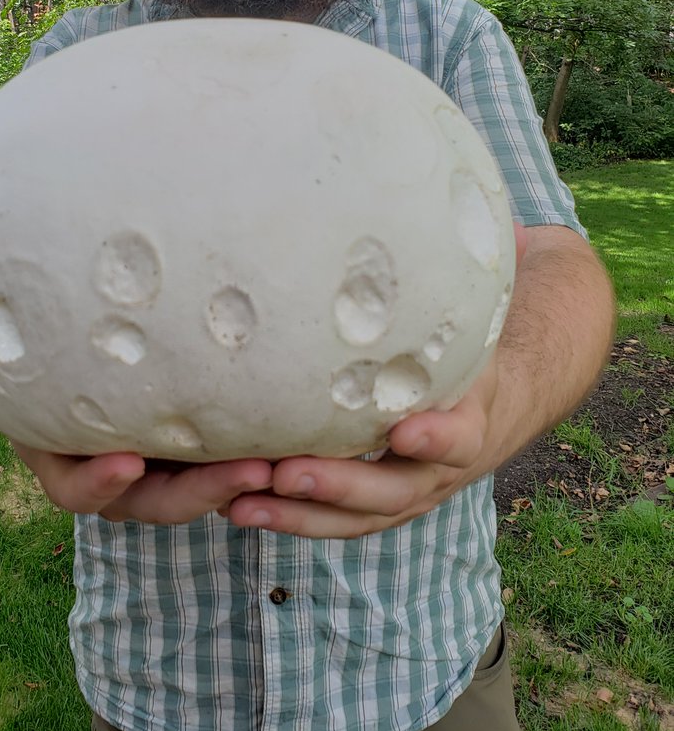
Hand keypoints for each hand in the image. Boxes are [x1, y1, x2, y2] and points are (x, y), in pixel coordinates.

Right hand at [0, 352, 272, 523]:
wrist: (121, 369)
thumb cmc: (65, 372)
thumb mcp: (31, 375)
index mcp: (78, 461)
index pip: (81, 491)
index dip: (99, 481)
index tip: (126, 461)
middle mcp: (127, 474)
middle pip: (160, 501)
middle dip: (201, 490)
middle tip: (246, 470)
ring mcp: (173, 467)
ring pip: (209, 489)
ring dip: (245, 480)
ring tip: (285, 459)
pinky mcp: (213, 450)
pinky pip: (240, 464)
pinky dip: (270, 457)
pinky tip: (304, 439)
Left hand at [223, 224, 529, 538]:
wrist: (492, 401)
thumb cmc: (464, 344)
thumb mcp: (471, 318)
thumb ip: (456, 284)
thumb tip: (470, 213)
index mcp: (470, 419)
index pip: (461, 433)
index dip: (437, 435)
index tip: (405, 430)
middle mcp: (438, 465)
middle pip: (395, 490)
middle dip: (341, 485)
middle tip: (289, 473)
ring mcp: (406, 489)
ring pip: (357, 516)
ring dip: (300, 513)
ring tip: (243, 504)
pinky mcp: (374, 500)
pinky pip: (333, 517)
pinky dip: (290, 515)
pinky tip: (237, 504)